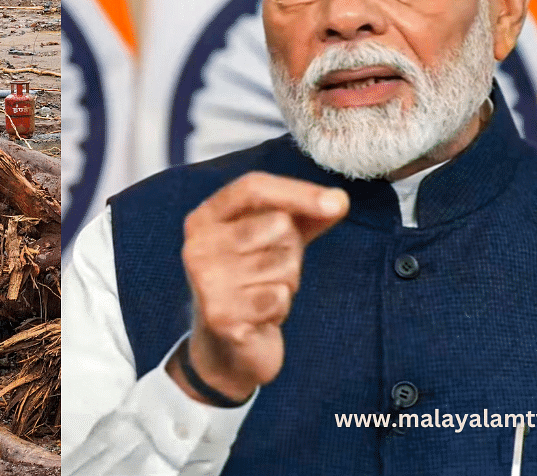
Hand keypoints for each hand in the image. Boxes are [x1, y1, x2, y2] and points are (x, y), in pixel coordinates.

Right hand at [172, 172, 347, 402]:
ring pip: (282, 263)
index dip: (297, 191)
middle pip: (277, 224)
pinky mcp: (219, 316)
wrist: (226, 348)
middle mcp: (197, 244)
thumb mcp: (274, 240)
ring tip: (263, 292)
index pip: (253, 187)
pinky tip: (261, 314)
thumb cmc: (252, 282)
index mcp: (205, 217)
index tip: (337, 203)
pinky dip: (280, 306)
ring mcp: (204, 280)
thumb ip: (304, 214)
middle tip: (270, 270)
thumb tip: (339, 200)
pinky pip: (278, 297)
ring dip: (286, 281)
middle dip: (291, 250)